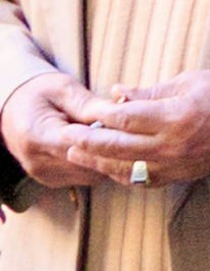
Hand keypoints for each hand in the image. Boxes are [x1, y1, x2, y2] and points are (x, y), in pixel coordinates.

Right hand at [2, 75, 135, 191]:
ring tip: (121, 138)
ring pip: (90, 175)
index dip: (109, 139)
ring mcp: (43, 175)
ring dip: (108, 159)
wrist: (14, 107)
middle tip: (134, 133)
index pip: (81, 147)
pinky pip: (84, 177)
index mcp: (37, 136)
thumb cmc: (40, 93)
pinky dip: (98, 164)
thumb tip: (122, 114)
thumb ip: (90, 105)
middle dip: (113, 150)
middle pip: (88, 165)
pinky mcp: (51, 181)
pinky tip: (107, 147)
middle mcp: (37, 162)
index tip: (132, 128)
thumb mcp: (64, 89)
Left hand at [42, 75, 209, 188]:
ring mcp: (174, 165)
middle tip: (67, 135)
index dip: (102, 115)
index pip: (126, 119)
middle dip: (88, 142)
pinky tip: (104, 166)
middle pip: (118, 147)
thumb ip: (149, 92)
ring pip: (124, 168)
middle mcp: (172, 146)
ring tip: (75, 153)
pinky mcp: (177, 177)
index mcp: (176, 117)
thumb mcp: (188, 82)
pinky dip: (119, 174)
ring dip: (97, 162)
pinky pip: (139, 180)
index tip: (88, 109)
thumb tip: (116, 94)